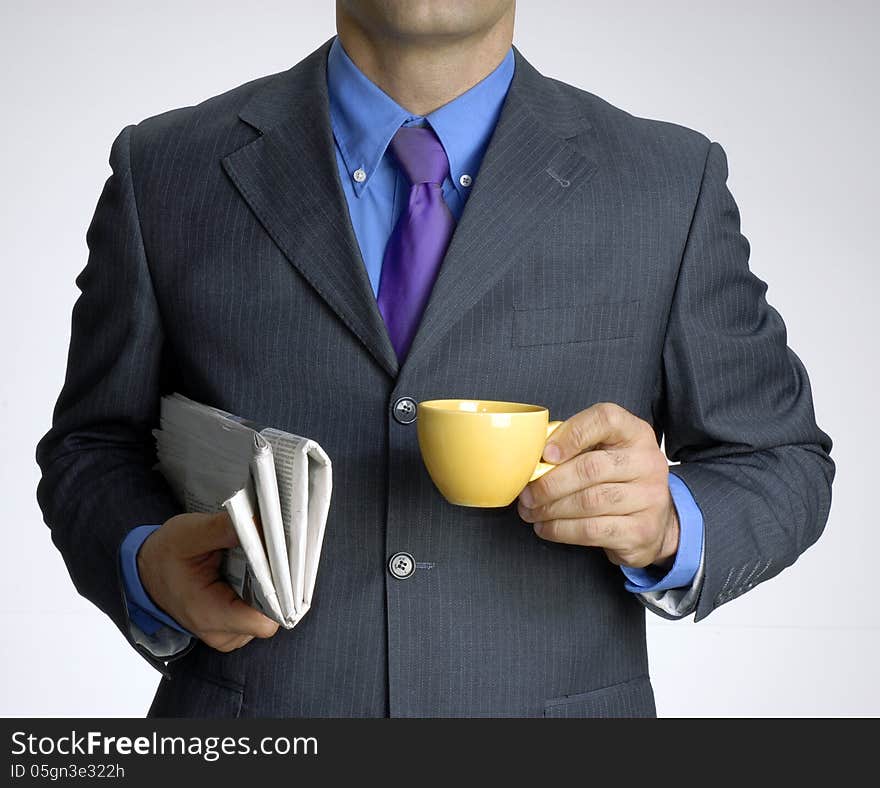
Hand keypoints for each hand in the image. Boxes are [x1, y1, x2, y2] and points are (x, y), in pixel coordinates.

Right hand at [137, 510, 279, 651]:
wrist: (147, 571)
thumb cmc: (166, 554)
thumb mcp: (189, 533)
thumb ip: (224, 528)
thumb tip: (259, 523)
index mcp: (210, 615)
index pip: (265, 619)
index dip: (279, 592)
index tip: (280, 564)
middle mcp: (221, 633)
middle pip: (271, 616)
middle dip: (274, 585)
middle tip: (267, 556)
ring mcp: (227, 634)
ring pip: (267, 616)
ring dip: (266, 589)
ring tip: (252, 565)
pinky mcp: (231, 628)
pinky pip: (257, 615)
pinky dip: (258, 595)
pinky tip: (247, 575)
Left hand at [517, 402, 679, 568]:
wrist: (655, 522)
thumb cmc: (617, 480)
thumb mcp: (604, 452)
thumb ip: (575, 445)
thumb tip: (533, 455)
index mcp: (636, 433)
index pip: (605, 419)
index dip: (571, 434)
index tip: (544, 454)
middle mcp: (648, 462)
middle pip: (590, 468)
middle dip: (549, 483)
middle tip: (526, 494)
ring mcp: (649, 497)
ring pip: (588, 502)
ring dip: (551, 509)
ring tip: (531, 511)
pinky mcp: (642, 530)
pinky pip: (592, 530)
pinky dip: (561, 530)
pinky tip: (546, 527)